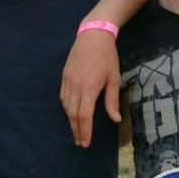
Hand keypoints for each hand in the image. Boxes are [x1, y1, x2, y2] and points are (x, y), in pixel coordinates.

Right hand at [60, 30, 121, 147]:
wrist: (93, 35)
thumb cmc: (107, 56)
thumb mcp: (114, 78)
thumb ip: (112, 100)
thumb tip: (115, 119)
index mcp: (89, 88)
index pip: (84, 116)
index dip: (85, 131)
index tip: (86, 142)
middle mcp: (76, 86)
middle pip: (73, 114)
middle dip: (76, 130)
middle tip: (80, 142)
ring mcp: (68, 80)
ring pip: (66, 106)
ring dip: (71, 119)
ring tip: (77, 129)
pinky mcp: (64, 75)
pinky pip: (63, 95)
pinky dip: (66, 107)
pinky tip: (71, 111)